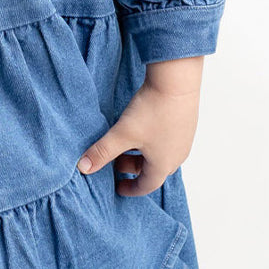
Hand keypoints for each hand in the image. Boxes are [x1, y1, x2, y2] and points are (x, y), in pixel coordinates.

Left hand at [76, 58, 202, 195]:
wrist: (177, 80)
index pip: (146, 186)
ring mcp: (184, 139)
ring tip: (125, 142)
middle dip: (132, 168)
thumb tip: (83, 167)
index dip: (130, 189)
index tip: (118, 188)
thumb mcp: (122, 134)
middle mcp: (178, 155)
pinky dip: (152, 141)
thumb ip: (102, 151)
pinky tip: (141, 127)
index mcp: (164, 164)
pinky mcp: (185, 123)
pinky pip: (167, 140)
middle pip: (153, 170)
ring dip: (141, 153)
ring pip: (160, 154)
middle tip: (115, 161)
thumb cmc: (153, 110)